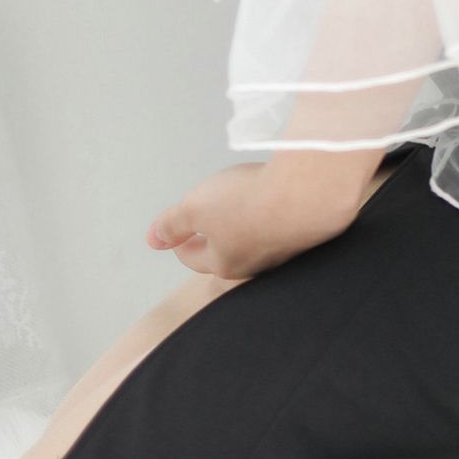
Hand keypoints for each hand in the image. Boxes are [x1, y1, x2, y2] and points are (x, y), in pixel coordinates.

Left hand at [145, 160, 367, 280]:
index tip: (176, 236)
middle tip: (204, 227)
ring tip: (237, 211)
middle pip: (226, 255)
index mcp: (223, 262)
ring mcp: (281, 251)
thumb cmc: (247, 202)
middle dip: (212, 241)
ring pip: (254, 243)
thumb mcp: (195, 208)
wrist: (306, 194)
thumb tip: (152, 240)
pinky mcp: (303, 233)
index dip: (180, 243)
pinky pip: (278, 228)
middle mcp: (254, 265)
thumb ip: (172, 224)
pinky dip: (270, 217)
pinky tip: (272, 203)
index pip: (194, 257)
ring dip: (243, 228)